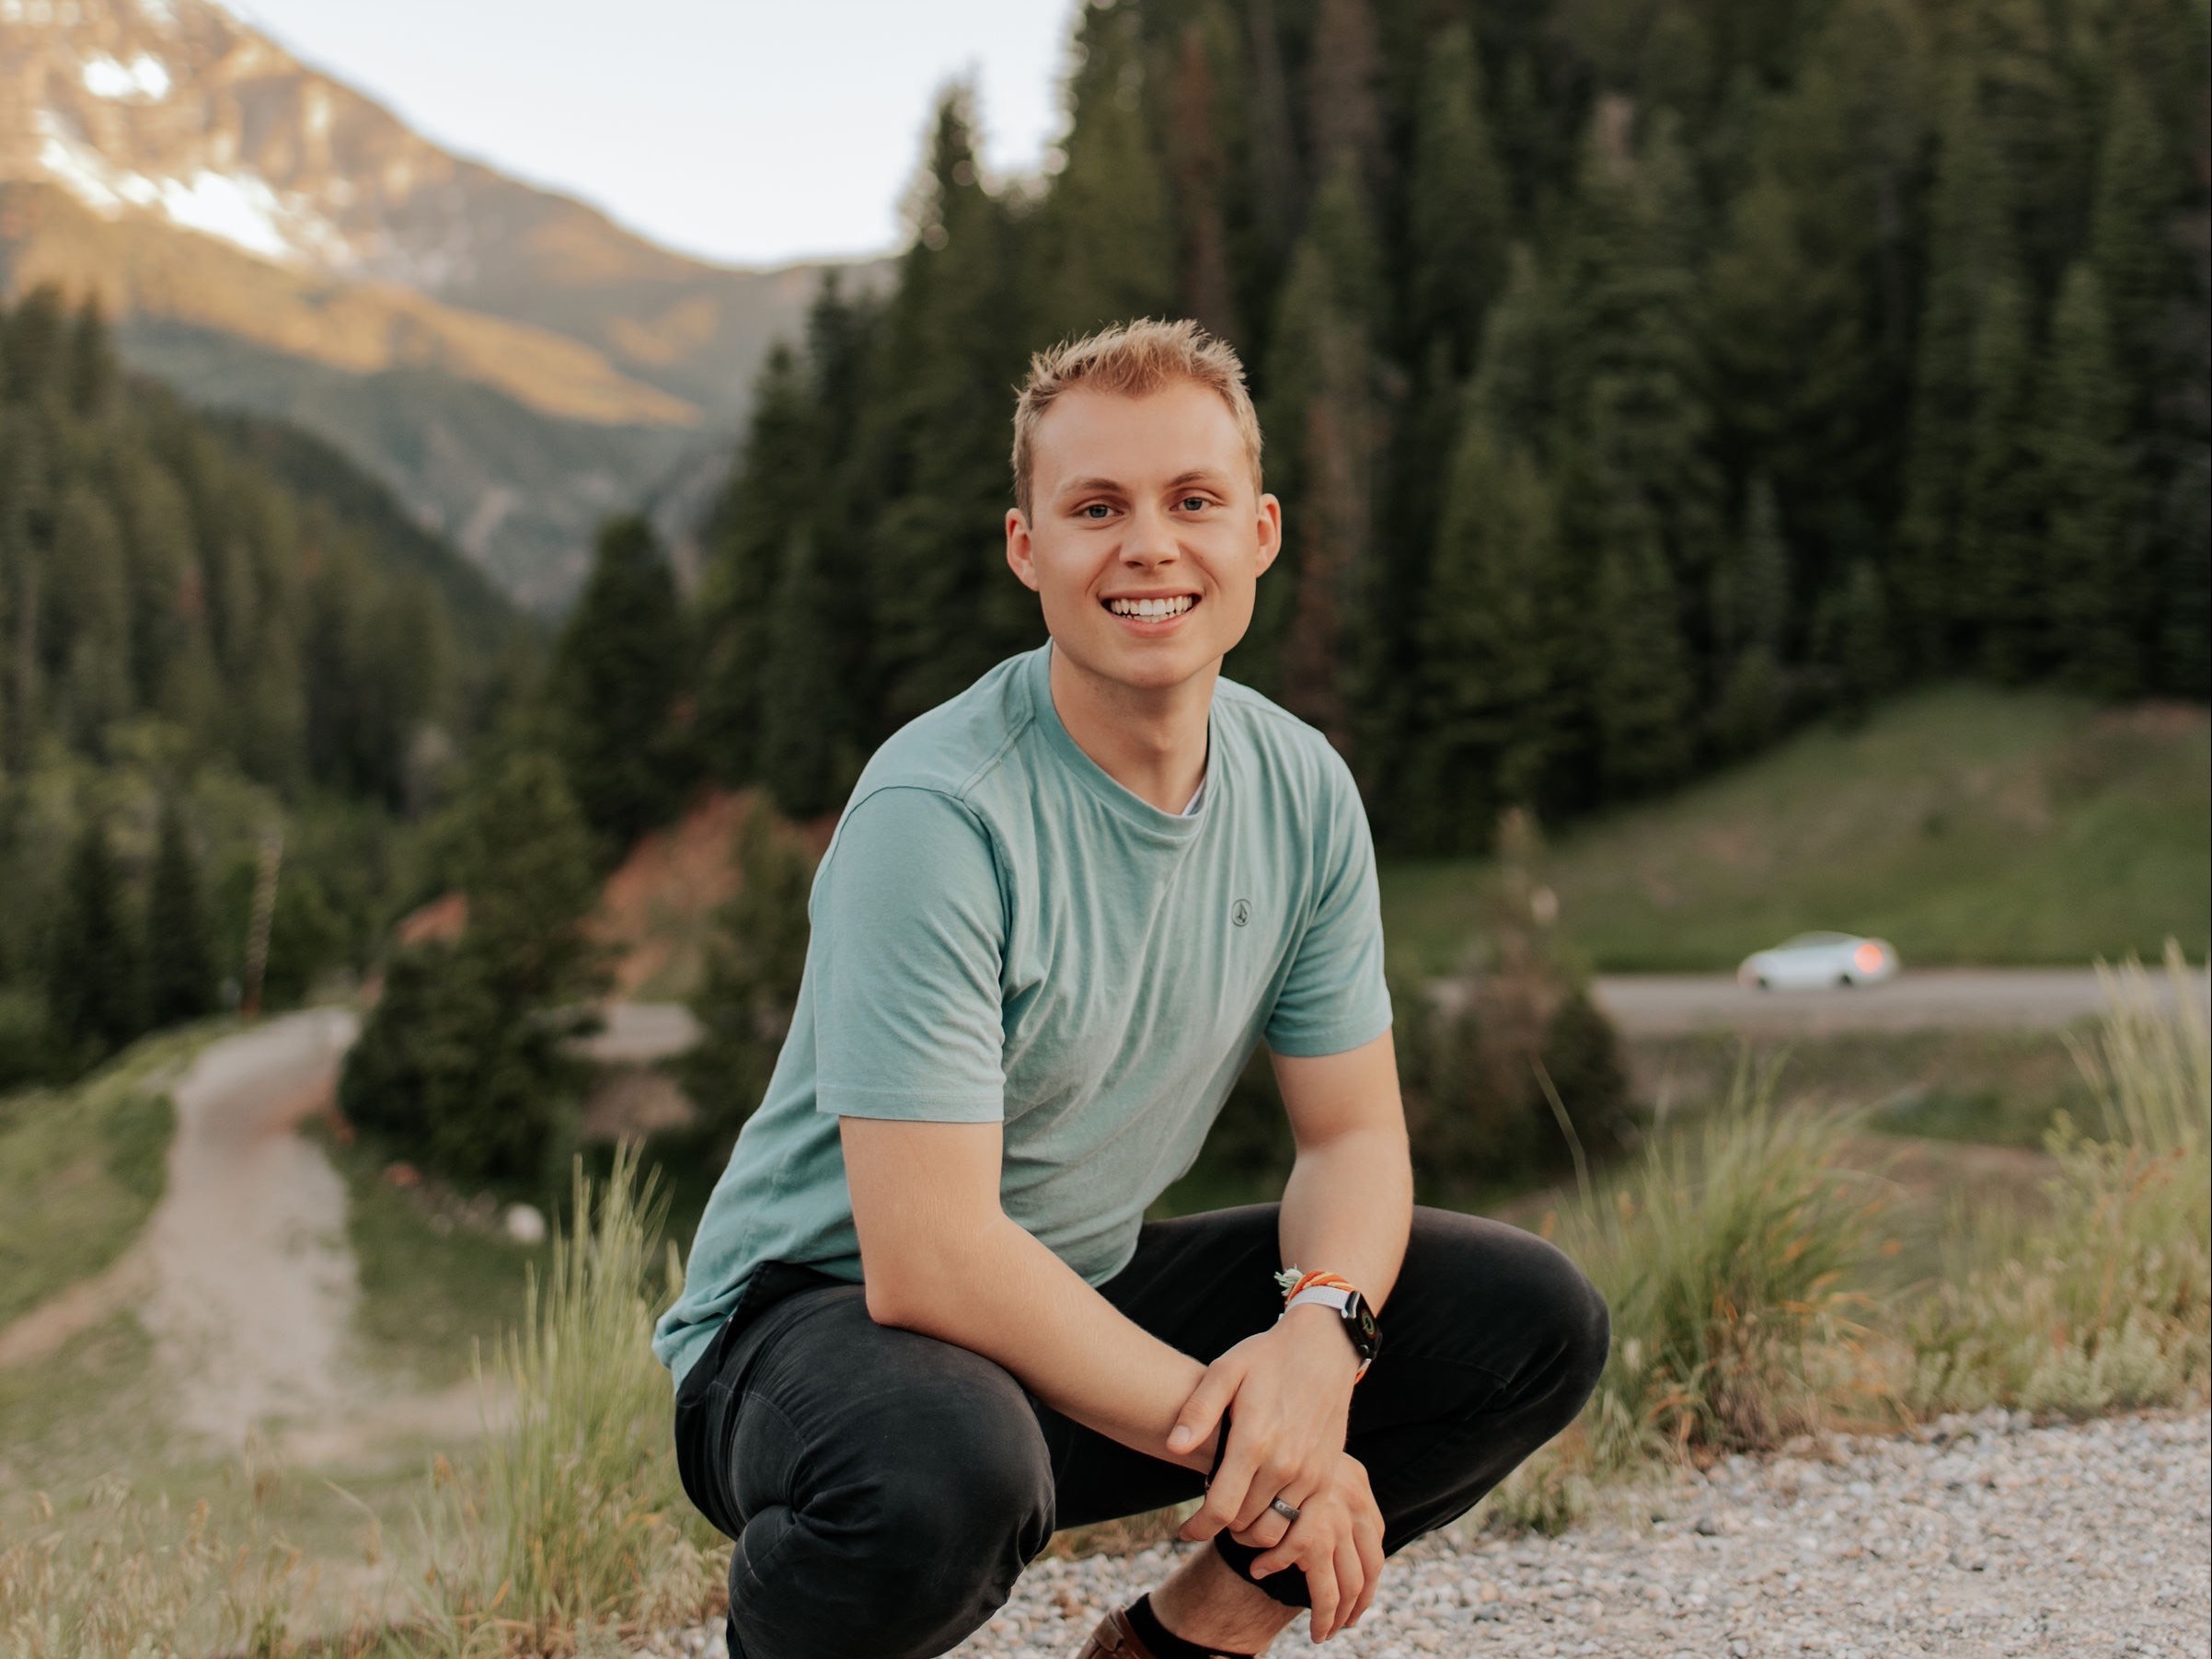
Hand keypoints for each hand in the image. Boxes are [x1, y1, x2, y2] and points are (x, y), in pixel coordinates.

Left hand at [1165, 1309, 1380, 1633]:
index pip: (1220, 1508)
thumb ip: (1199, 1411)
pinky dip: (1283, 1536)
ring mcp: (1311, 1475)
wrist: (1323, 1347)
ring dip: (1249, 1534)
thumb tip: (1174, 1446)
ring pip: (1274, 1532)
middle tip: (1209, 1513)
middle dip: (1220, 1525)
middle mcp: (1285, 1465)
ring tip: (1234, 1517)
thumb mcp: (1226, 1370)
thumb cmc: (1267, 1357)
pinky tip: (1266, 1523)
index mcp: (1254, 1441)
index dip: (1198, 1527)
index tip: (1184, 1532)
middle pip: (1243, 1524)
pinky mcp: (1329, 1478)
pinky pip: (1306, 1529)